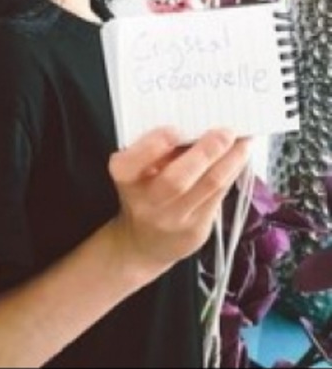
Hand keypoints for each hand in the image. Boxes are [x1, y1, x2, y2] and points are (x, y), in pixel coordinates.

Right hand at [108, 127, 250, 269]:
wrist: (144, 242)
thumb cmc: (143, 193)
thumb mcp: (137, 171)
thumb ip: (156, 151)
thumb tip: (194, 126)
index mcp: (126, 180)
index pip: (130, 164)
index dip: (152, 146)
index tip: (174, 129)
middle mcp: (147, 203)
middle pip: (176, 180)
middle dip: (204, 153)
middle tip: (225, 133)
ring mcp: (174, 219)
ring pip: (208, 187)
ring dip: (230, 161)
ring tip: (243, 142)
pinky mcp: (197, 230)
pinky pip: (219, 196)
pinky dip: (232, 172)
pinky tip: (240, 157)